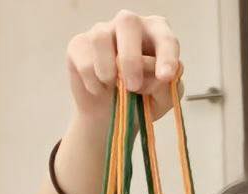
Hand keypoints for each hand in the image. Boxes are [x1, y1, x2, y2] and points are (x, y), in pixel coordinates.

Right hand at [65, 10, 181, 127]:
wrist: (111, 116)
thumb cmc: (143, 100)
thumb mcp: (162, 100)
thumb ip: (168, 88)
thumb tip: (162, 76)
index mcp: (156, 33)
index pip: (165, 37)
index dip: (166, 56)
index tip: (165, 77)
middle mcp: (129, 25)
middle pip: (127, 22)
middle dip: (131, 58)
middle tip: (133, 87)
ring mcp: (102, 31)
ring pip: (101, 38)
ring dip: (109, 70)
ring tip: (116, 89)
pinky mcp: (79, 44)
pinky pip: (85, 60)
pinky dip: (94, 82)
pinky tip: (100, 89)